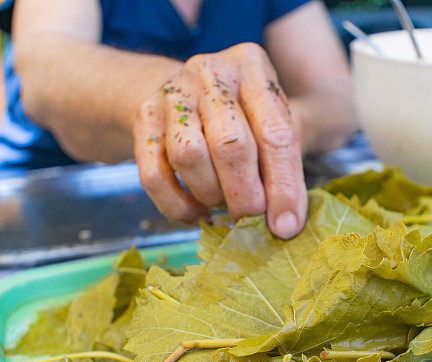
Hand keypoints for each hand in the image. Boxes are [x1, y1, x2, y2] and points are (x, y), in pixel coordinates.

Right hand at [133, 42, 306, 238]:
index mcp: (253, 67)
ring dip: (211, 195)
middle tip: (253, 221)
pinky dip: (178, 206)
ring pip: (188, 157)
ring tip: (225, 204)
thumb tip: (285, 224)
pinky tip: (198, 213)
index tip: (286, 226)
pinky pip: (154, 175)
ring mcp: (172, 93)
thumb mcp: (278, 123)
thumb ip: (287, 167)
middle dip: (246, 195)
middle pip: (230, 145)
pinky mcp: (144, 118)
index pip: (276, 133)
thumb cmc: (247, 115)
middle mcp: (210, 72)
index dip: (284, 186)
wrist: (191, 95)